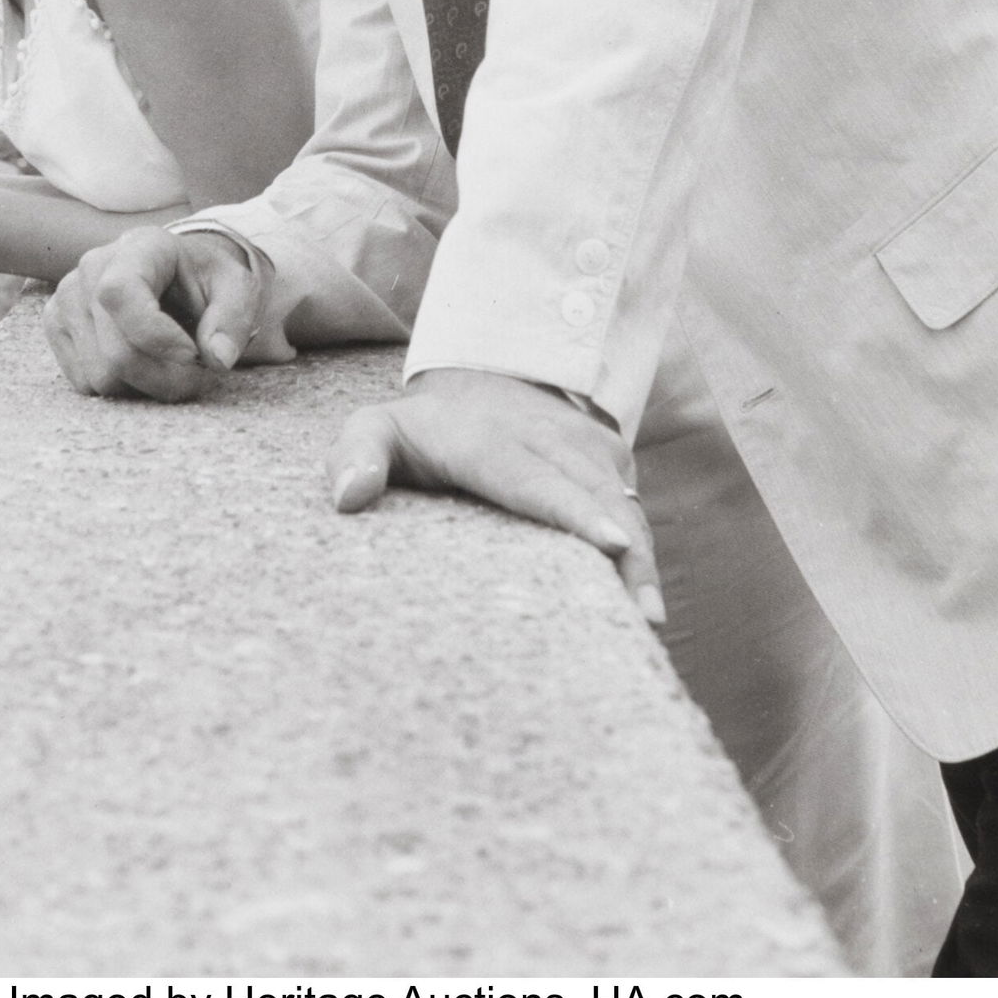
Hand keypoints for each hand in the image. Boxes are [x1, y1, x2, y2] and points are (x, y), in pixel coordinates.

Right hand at [43, 225, 291, 400]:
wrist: (174, 276)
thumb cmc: (205, 281)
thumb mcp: (236, 290)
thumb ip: (232, 320)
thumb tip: (217, 358)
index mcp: (139, 246)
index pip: (120, 294)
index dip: (155, 337)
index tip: (194, 356)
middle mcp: (92, 267)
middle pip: (116, 353)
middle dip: (165, 377)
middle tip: (198, 374)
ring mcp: (65, 296)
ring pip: (101, 376)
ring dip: (146, 384)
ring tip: (170, 362)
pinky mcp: (55, 324)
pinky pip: (85, 383)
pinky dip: (121, 385)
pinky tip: (142, 360)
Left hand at [326, 369, 664, 619]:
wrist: (483, 375)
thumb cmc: (423, 429)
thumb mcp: (376, 427)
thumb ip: (356, 453)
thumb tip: (348, 498)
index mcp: (489, 442)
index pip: (536, 479)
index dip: (575, 511)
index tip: (610, 542)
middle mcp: (548, 440)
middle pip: (596, 499)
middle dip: (626, 552)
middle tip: (643, 617)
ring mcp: (586, 448)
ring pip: (623, 505)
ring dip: (641, 559)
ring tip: (649, 621)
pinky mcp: (611, 459)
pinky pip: (632, 508)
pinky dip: (642, 550)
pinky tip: (644, 602)